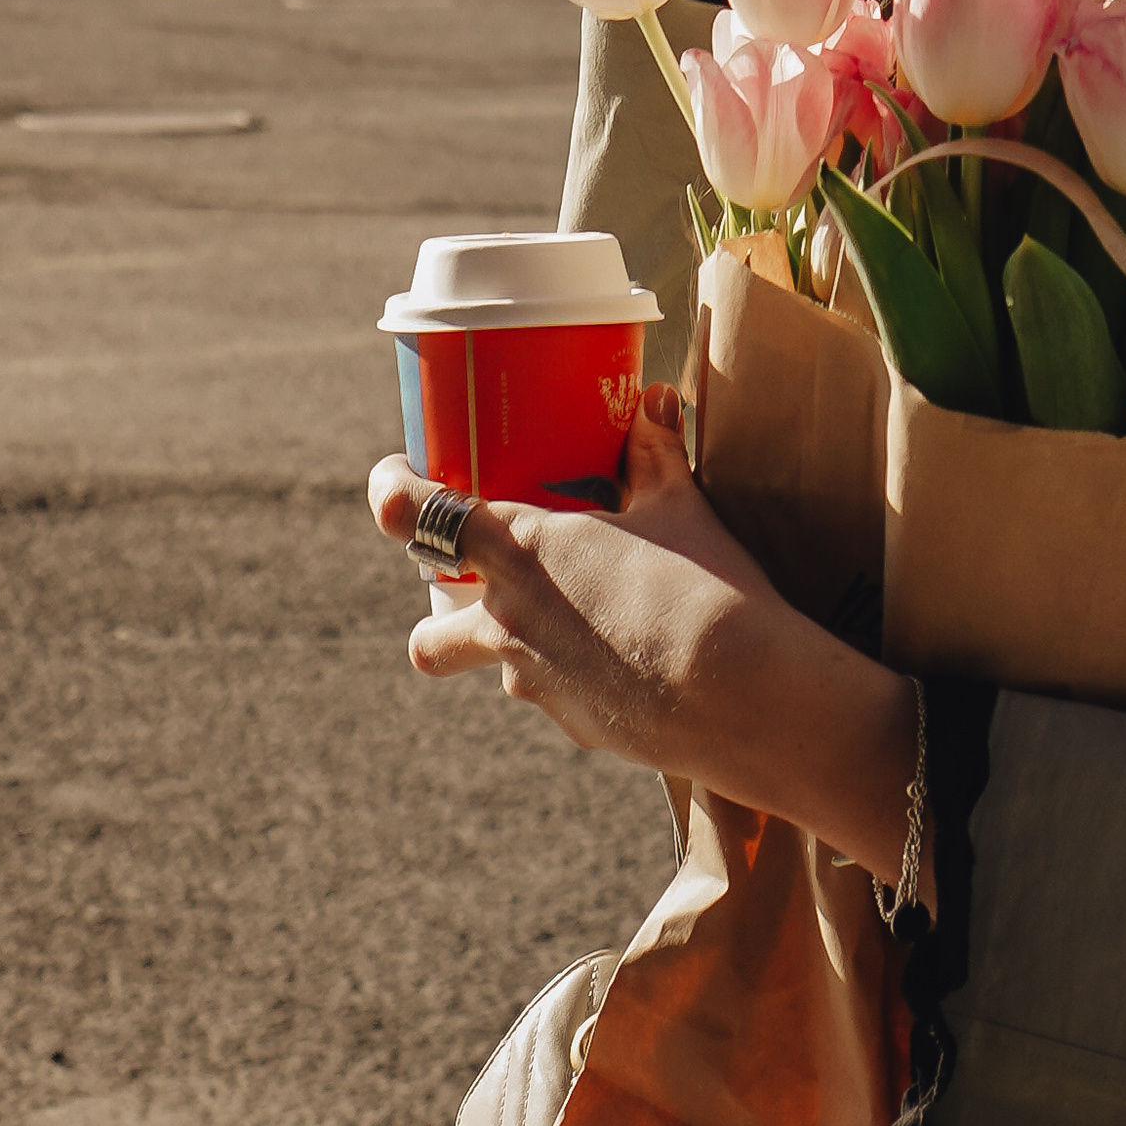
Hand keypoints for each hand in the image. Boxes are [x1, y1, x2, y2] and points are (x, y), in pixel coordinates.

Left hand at [368, 396, 928, 900]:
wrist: (735, 694)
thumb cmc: (701, 584)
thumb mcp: (679, 506)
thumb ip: (654, 454)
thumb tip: (652, 401)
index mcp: (521, 550)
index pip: (420, 517)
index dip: (392, 494)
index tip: (390, 480)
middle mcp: (509, 620)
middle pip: (430, 631)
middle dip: (440, 609)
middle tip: (478, 578)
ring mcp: (533, 682)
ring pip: (490, 668)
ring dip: (508, 644)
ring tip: (565, 619)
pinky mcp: (572, 723)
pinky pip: (553, 694)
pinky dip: (571, 673)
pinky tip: (625, 658)